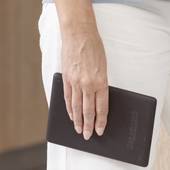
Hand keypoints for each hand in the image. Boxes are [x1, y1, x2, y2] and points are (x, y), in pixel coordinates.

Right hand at [59, 20, 107, 138]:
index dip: (101, 121)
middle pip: (88, 111)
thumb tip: (99, 99)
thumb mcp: (104, 66)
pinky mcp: (66, 79)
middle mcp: (88, 84)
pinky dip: (70, 109)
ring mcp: (75, 82)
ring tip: (79, 130)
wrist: (79, 33)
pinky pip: (68, 98)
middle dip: (89, 126)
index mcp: (101, 81)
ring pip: (77, 107)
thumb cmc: (94, 47)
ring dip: (78, 121)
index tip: (100, 130)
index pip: (101, 107)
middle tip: (88, 136)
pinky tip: (72, 116)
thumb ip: (101, 83)